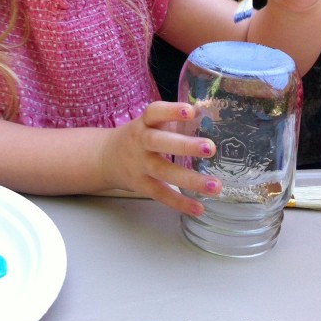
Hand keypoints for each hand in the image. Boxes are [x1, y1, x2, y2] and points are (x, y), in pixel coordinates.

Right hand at [101, 101, 220, 214]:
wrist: (105, 157)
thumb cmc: (139, 137)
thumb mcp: (151, 124)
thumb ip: (175, 122)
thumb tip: (212, 118)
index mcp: (144, 123)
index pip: (154, 113)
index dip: (171, 112)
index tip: (191, 111)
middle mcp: (140, 142)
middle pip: (159, 142)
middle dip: (185, 146)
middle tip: (211, 148)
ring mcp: (140, 165)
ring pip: (163, 172)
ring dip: (190, 180)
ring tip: (215, 186)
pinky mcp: (141, 185)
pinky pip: (161, 194)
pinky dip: (180, 203)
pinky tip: (199, 208)